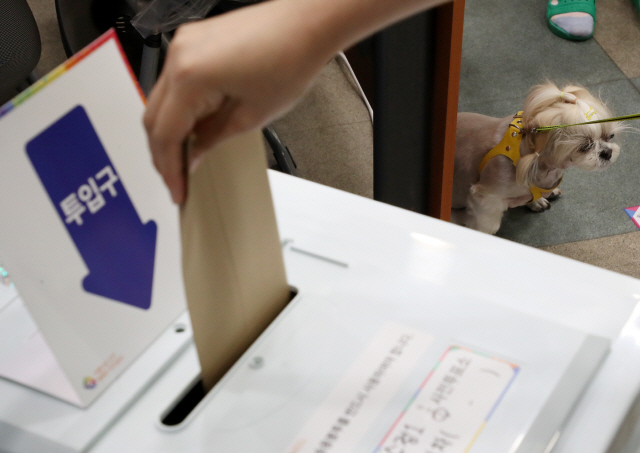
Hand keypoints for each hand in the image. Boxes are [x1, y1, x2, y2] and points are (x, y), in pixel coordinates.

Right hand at [143, 1, 330, 202]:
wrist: (306, 24)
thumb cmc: (290, 59)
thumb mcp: (251, 116)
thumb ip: (213, 139)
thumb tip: (194, 155)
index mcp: (190, 76)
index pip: (165, 134)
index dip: (169, 168)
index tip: (176, 189)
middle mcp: (178, 56)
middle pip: (154, 117)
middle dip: (163, 153)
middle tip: (177, 179)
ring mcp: (183, 44)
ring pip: (161, 99)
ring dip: (171, 130)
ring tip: (188, 157)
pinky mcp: (193, 41)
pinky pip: (174, 81)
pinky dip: (180, 107)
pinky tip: (194, 126)